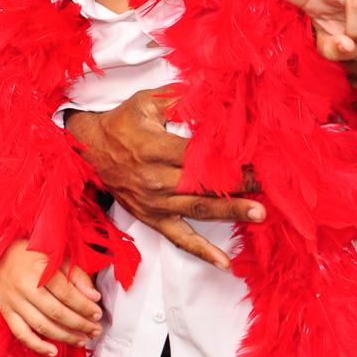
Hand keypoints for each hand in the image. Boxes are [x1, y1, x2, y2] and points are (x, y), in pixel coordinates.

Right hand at [0, 240, 100, 354]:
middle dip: (80, 325)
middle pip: (56, 312)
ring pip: (42, 326)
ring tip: (82, 340)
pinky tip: (53, 351)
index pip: (66, 293)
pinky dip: (38, 346)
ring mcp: (13, 301)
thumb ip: (76, 276)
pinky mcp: (6, 312)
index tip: (97, 314)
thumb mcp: (56, 257)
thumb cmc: (32, 256)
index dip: (84, 306)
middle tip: (95, 330)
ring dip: (65, 337)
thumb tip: (94, 297)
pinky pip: (22, 334)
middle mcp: (24, 286)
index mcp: (38, 269)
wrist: (0, 256)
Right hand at [65, 89, 263, 269]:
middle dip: (237, 185)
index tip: (253, 156)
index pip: (197, 156)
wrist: (88, 149)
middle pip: (202, 184)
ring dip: (230, 212)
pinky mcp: (152, 217)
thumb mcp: (146, 102)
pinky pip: (178, 238)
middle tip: (267, 186)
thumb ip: (178, 99)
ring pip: (197, 210)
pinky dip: (201, 251)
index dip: (225, 157)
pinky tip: (224, 263)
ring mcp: (154, 202)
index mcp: (153, 148)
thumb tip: (212, 93)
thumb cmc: (121, 123)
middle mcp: (154, 179)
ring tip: (259, 213)